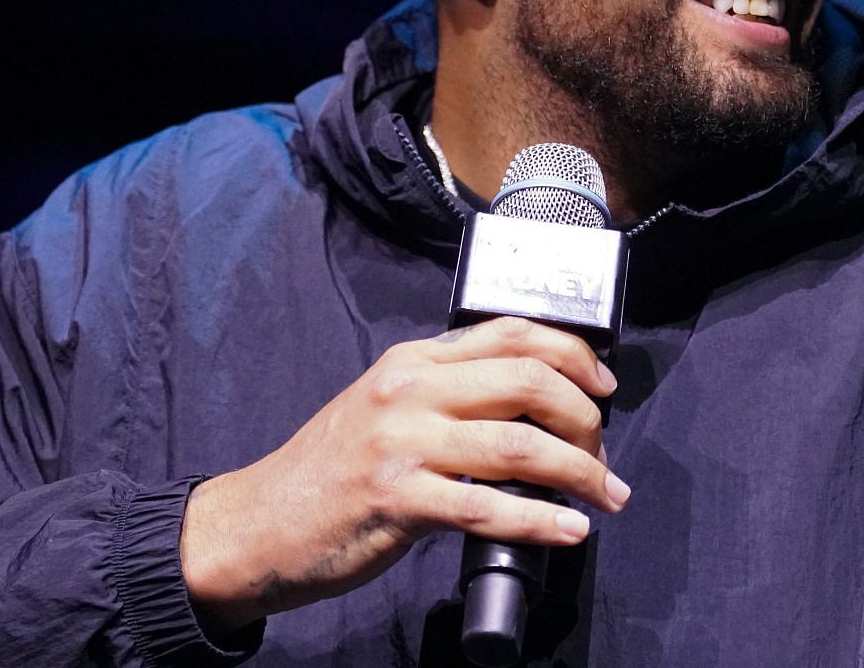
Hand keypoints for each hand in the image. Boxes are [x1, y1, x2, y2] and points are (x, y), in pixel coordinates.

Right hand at [179, 316, 628, 633]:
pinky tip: (569, 531)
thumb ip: (449, 393)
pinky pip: (487, 508)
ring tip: (604, 497)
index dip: (573, 355)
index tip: (604, 388)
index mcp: (414, 360)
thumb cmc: (331, 471)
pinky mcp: (396, 499)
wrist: (258, 523)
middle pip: (528, 382)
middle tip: (603, 457)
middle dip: (584, 419)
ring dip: (578, 474)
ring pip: (518, 446)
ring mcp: (402, 443)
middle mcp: (410, 389)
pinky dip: (540, 522)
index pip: (512, 332)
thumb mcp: (387, 407)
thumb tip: (535, 403)